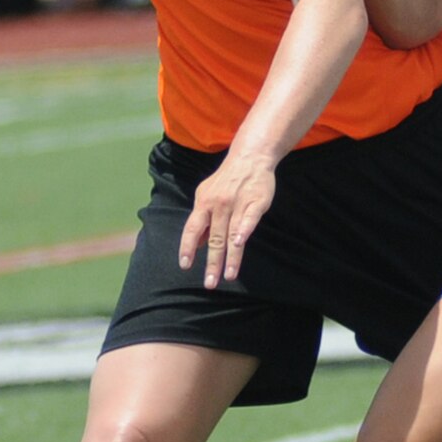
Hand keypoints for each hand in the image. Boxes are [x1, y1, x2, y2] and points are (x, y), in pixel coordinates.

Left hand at [179, 147, 277, 288]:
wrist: (250, 157)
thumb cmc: (227, 179)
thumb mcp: (206, 195)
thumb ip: (202, 220)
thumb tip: (197, 243)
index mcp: (204, 204)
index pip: (192, 229)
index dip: (188, 248)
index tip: (185, 266)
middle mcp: (218, 205)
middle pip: (214, 238)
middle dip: (212, 263)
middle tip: (209, 284)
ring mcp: (237, 204)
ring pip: (231, 235)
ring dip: (230, 257)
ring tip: (228, 276)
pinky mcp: (256, 203)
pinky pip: (248, 219)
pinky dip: (243, 231)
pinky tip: (239, 244)